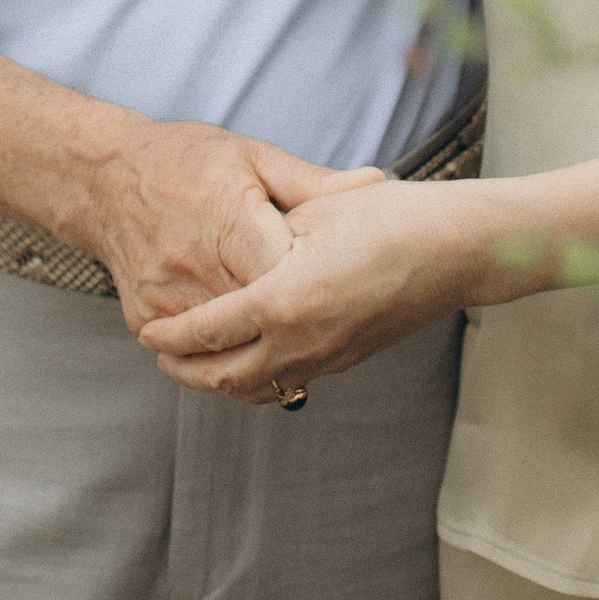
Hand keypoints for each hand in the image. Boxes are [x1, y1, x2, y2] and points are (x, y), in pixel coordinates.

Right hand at [85, 121, 379, 336]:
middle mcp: (196, 270)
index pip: (289, 279)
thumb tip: (376, 183)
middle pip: (262, 323)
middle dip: (298, 327)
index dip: (319, 288)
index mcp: (231, 224)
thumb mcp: (253, 157)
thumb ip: (313, 183)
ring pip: (229, 348)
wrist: (104, 177)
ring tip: (301, 342)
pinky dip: (226, 351)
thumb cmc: (186, 160)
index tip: (345, 289)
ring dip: (265, 348)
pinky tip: (254, 345)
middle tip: (334, 327)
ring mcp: (167, 301)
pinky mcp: (145, 318)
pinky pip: (195, 352)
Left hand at [136, 175, 480, 400]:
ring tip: (196, 364)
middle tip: (159, 356)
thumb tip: (229, 253)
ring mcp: (328, 357)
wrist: (453, 249)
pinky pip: (288, 380)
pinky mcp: (347, 359)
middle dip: (185, 371)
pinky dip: (256, 378)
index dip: (171, 336)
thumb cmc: (386, 217)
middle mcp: (302, 341)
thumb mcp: (313, 213)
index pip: (209, 331)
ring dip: (220, 380)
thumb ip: (264, 237)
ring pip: (258, 386)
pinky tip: (250, 358)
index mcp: (285, 300)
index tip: (145, 333)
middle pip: (225, 375)